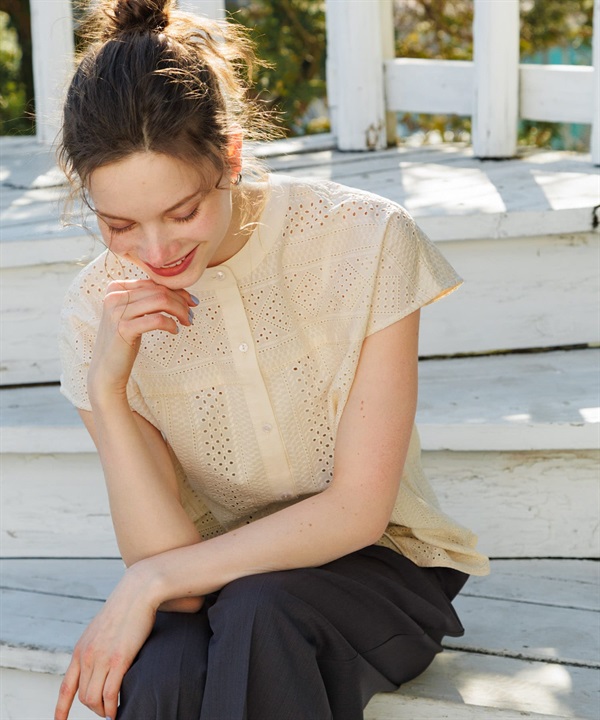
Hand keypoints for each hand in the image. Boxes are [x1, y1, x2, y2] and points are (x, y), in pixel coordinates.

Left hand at [54, 569, 156, 719]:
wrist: (137, 591)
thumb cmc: (125, 608)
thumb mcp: (102, 629)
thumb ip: (96, 647)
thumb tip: (100, 663)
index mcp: (81, 649)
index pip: (66, 686)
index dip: (61, 708)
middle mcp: (87, 656)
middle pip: (82, 696)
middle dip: (94, 708)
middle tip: (106, 710)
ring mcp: (102, 658)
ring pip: (94, 699)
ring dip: (103, 710)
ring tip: (113, 712)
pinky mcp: (119, 659)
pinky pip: (110, 694)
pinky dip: (113, 708)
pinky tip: (119, 709)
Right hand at [88, 279, 196, 399]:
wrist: (106, 368)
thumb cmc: (124, 339)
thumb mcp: (133, 314)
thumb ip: (147, 299)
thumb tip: (180, 292)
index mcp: (116, 288)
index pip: (153, 282)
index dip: (177, 290)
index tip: (191, 301)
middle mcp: (114, 296)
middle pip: (159, 290)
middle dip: (181, 301)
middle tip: (191, 314)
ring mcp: (118, 312)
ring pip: (161, 301)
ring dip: (180, 311)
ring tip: (187, 322)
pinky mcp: (124, 328)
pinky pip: (157, 319)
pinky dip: (171, 324)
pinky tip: (175, 330)